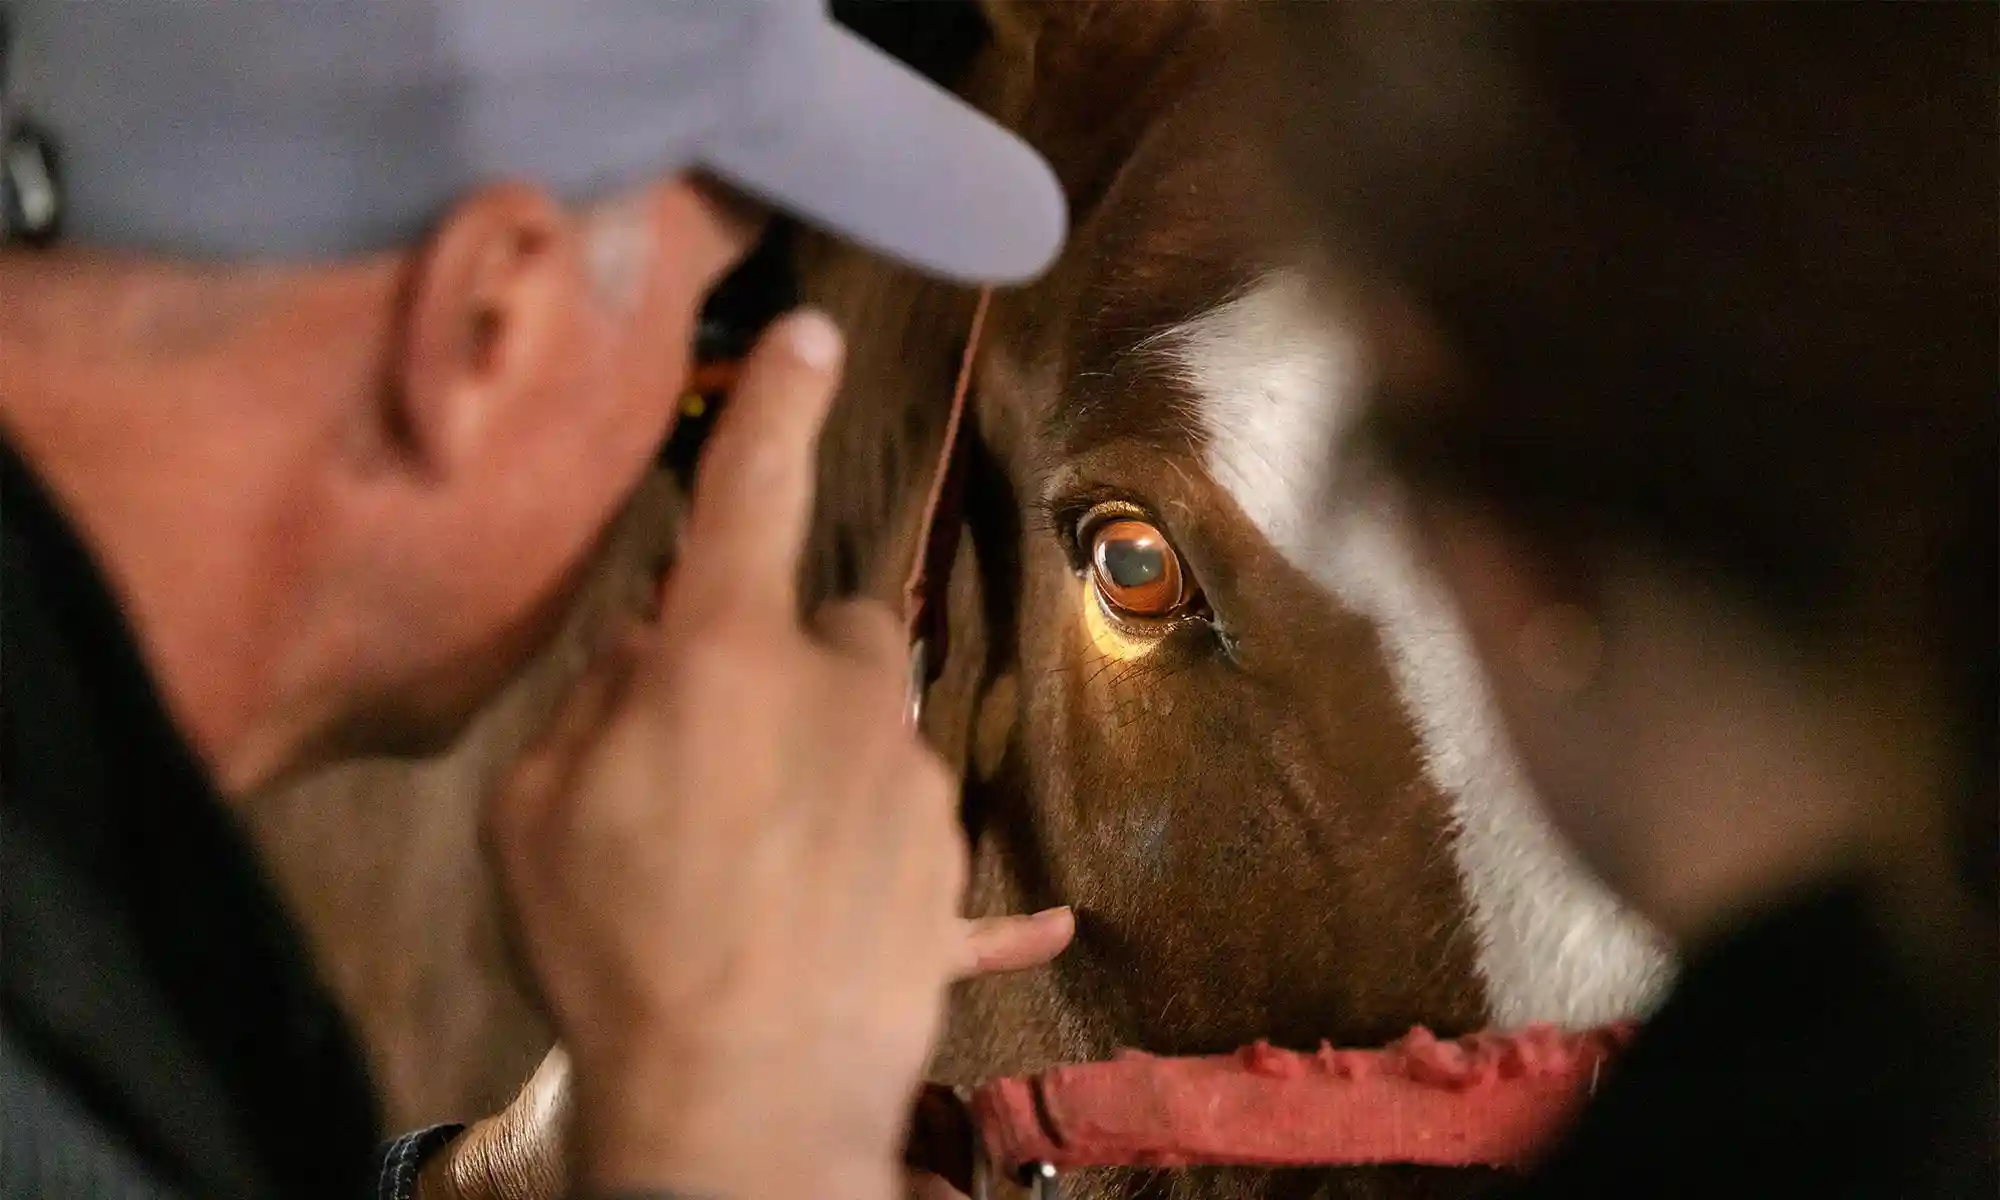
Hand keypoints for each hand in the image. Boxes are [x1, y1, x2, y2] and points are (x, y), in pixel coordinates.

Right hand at [483, 309, 1059, 1199]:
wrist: (740, 1108)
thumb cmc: (612, 953)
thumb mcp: (534, 817)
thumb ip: (591, 704)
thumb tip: (644, 648)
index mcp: (724, 661)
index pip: (751, 493)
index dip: (776, 407)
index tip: (811, 336)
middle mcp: (840, 697)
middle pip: (833, 630)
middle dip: (789, 664)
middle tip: (719, 753)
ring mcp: (909, 780)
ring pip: (872, 728)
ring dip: (824, 763)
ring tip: (752, 870)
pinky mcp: (946, 860)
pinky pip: (913, 829)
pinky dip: (877, 853)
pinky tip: (856, 917)